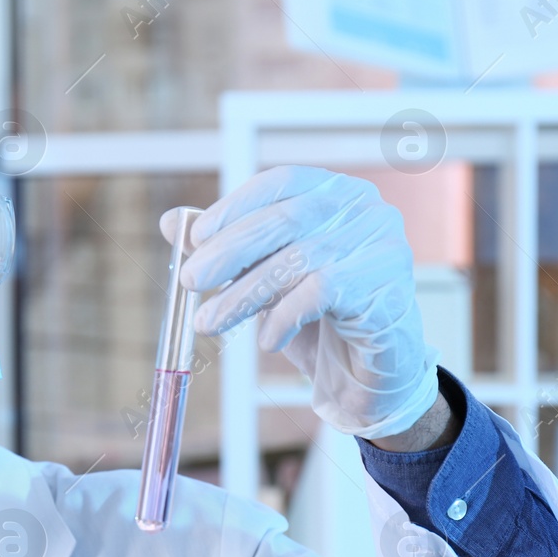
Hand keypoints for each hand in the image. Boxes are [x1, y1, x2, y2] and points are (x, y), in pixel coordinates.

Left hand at [161, 165, 438, 441]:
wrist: (374, 374)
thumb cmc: (322, 318)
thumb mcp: (267, 280)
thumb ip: (229, 249)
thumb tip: (170, 223)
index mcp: (337, 192)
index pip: (280, 182)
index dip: (234, 207)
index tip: (196, 238)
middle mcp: (365, 209)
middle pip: (285, 219)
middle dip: (230, 251)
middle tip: (192, 280)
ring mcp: (382, 244)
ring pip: (298, 260)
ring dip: (245, 294)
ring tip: (210, 320)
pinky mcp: (388, 285)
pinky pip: (321, 293)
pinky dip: (283, 317)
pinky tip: (265, 340)